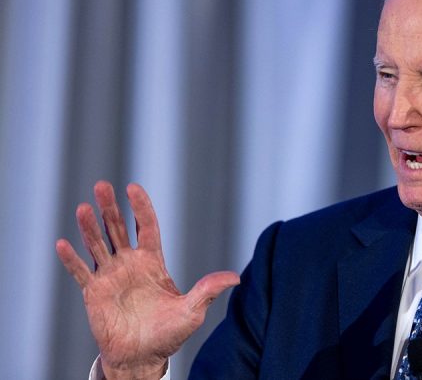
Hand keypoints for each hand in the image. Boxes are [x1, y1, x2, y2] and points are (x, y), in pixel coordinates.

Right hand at [56, 181, 239, 378]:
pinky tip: (62, 244)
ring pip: (98, 245)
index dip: (140, 207)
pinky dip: (71, 259)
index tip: (133, 188)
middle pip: (118, 228)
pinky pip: (80, 272)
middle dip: (110, 208)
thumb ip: (209, 290)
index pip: (147, 227)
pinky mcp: (93, 293)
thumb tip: (236, 278)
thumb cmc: (169, 334)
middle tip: (102, 186)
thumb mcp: (192, 311)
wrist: (143, 357)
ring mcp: (110, 277)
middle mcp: (129, 264)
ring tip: (82, 208)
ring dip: (89, 227)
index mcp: (152, 262)